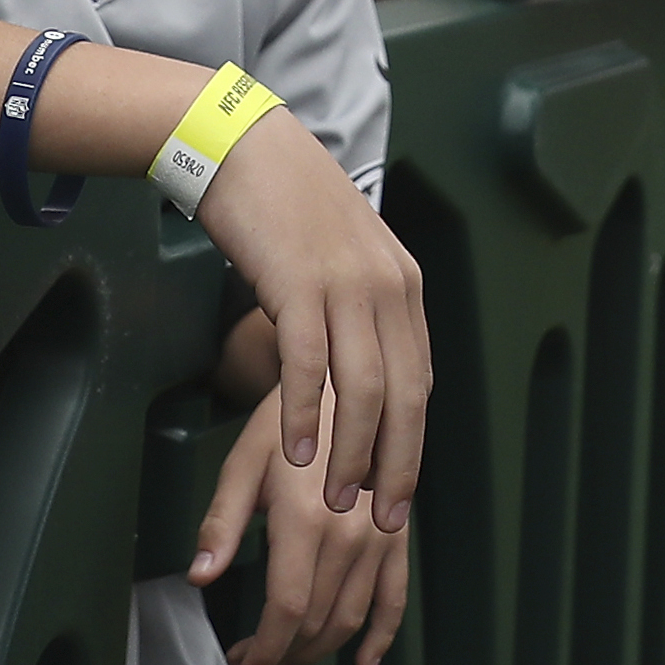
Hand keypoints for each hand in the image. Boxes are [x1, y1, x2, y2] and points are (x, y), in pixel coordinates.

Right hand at [189, 109, 428, 528]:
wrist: (244, 144)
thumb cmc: (286, 207)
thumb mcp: (344, 257)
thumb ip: (361, 311)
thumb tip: (362, 377)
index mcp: (404, 285)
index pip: (420, 383)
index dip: (410, 446)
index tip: (398, 496)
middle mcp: (387, 285)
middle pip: (403, 396)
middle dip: (392, 465)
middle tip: (377, 521)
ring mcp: (346, 283)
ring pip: (362, 389)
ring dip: (351, 453)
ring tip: (334, 500)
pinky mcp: (298, 281)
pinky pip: (308, 363)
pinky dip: (305, 415)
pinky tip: (295, 453)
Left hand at [194, 388, 411, 664]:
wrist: (345, 385)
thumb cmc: (287, 422)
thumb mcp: (243, 464)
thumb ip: (221, 525)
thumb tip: (198, 577)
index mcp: (305, 518)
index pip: (286, 607)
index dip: (264, 647)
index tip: (244, 663)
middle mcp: (349, 534)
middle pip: (316, 620)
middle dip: (283, 654)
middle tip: (254, 661)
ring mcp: (379, 538)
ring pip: (350, 618)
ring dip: (317, 651)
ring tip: (287, 658)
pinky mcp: (397, 536)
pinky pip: (394, 598)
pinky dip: (381, 637)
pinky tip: (362, 662)